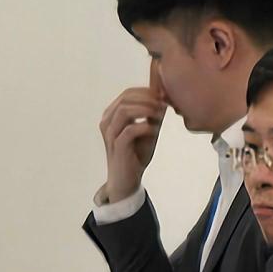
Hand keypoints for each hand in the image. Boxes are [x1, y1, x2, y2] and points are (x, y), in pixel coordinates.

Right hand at [98, 86, 168, 205]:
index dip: (146, 91)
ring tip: (160, 115)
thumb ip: (153, 115)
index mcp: (112, 115)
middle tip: (163, 104)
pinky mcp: (117, 146)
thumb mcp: (148, 131)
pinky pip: (130, 130)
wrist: (127, 180)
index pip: (127, 93)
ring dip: (146, 110)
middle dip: (147, 98)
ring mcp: (110, 134)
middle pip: (125, 98)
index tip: (163, 96)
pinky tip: (154, 130)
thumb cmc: (135, 155)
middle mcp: (107, 122)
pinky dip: (145, 127)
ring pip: (125, 110)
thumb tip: (165, 99)